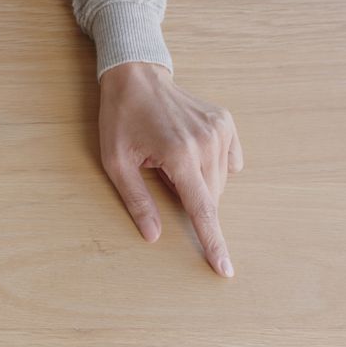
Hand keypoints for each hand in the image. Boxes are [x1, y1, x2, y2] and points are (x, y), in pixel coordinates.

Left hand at [98, 62, 243, 276]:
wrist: (136, 77)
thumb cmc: (121, 120)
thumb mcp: (117, 163)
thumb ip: (137, 201)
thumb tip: (153, 236)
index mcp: (179, 155)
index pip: (202, 209)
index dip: (212, 242)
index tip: (225, 268)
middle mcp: (207, 142)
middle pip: (210, 197)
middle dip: (190, 199)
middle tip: (159, 174)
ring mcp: (220, 130)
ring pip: (220, 181)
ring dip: (198, 182)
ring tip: (169, 158)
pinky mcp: (226, 122)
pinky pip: (229, 161)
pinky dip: (211, 167)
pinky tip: (188, 152)